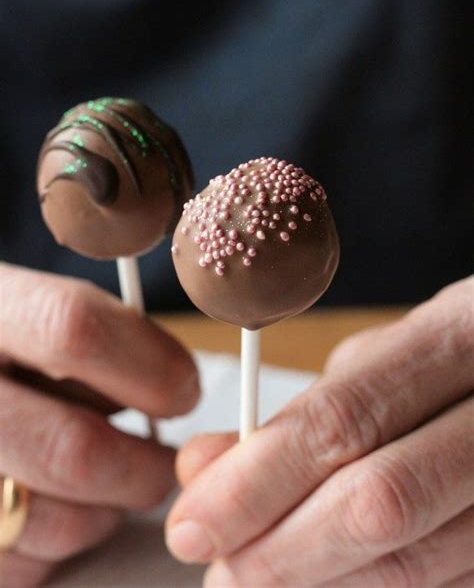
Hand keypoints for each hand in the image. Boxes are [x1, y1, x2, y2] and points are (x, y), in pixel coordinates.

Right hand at [0, 263, 199, 586]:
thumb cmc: (13, 352)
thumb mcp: (38, 310)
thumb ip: (96, 332)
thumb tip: (174, 382)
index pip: (74, 330)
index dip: (148, 364)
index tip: (184, 389)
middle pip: (76, 448)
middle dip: (146, 466)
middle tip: (168, 460)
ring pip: (58, 520)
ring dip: (110, 508)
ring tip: (115, 478)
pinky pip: (30, 562)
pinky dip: (69, 539)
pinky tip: (66, 501)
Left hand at [166, 277, 472, 586]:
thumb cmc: (440, 361)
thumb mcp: (373, 363)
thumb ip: (298, 413)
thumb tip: (200, 468)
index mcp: (454, 338)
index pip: (340, 422)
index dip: (256, 482)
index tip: (192, 522)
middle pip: (379, 503)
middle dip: (279, 547)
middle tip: (217, 565)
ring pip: (414, 560)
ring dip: (315, 580)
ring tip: (252, 575)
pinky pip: (437, 581)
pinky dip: (361, 585)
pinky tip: (319, 577)